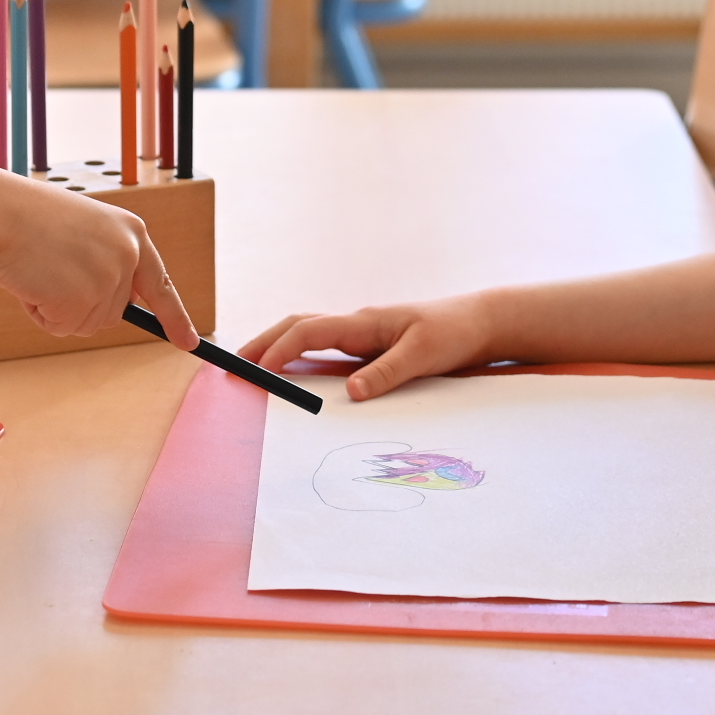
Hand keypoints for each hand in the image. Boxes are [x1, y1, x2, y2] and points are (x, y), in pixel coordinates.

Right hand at [0, 177, 197, 346]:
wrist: (0, 211)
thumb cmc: (29, 218)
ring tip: (38, 269)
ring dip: (55, 307)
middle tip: (49, 267)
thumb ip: (107, 263)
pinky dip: (40, 313)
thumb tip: (114, 310)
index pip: (160, 285)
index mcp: (133, 234)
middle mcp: (128, 257)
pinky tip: (30, 281)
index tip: (189, 342)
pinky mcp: (82, 300)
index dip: (175, 317)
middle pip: (112, 313)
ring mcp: (108, 279)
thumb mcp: (85, 232)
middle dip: (76, 302)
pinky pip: (61, 327)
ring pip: (85, 323)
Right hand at [238, 294, 493, 400]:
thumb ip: (387, 373)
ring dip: (277, 347)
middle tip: (235, 366)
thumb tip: (351, 392)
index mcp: (363, 322)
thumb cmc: (453, 333)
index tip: (257, 371)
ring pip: (307, 334)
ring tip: (253, 369)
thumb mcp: (424, 355)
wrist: (479, 323)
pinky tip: (294, 374)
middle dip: (263, 343)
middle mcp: (356, 324)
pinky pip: (324, 347)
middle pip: (297, 326)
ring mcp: (360, 333)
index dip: (278, 350)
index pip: (308, 331)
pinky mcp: (368, 345)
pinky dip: (299, 356)